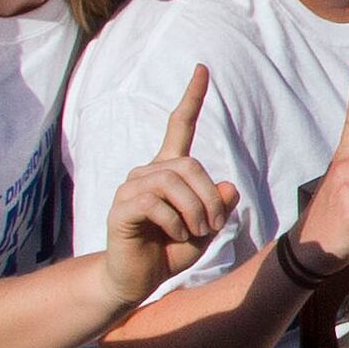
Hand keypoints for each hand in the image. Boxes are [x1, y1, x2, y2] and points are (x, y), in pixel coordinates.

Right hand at [103, 65, 240, 307]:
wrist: (138, 278)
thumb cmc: (172, 250)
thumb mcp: (207, 228)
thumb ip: (220, 206)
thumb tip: (227, 186)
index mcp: (169, 170)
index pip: (178, 125)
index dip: (191, 97)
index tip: (202, 69)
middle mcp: (147, 171)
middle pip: (190, 165)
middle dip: (209, 197)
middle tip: (213, 225)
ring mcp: (131, 187)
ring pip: (174, 182)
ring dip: (195, 211)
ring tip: (196, 232)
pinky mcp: (120, 207)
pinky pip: (155, 202)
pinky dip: (175, 222)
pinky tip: (175, 235)